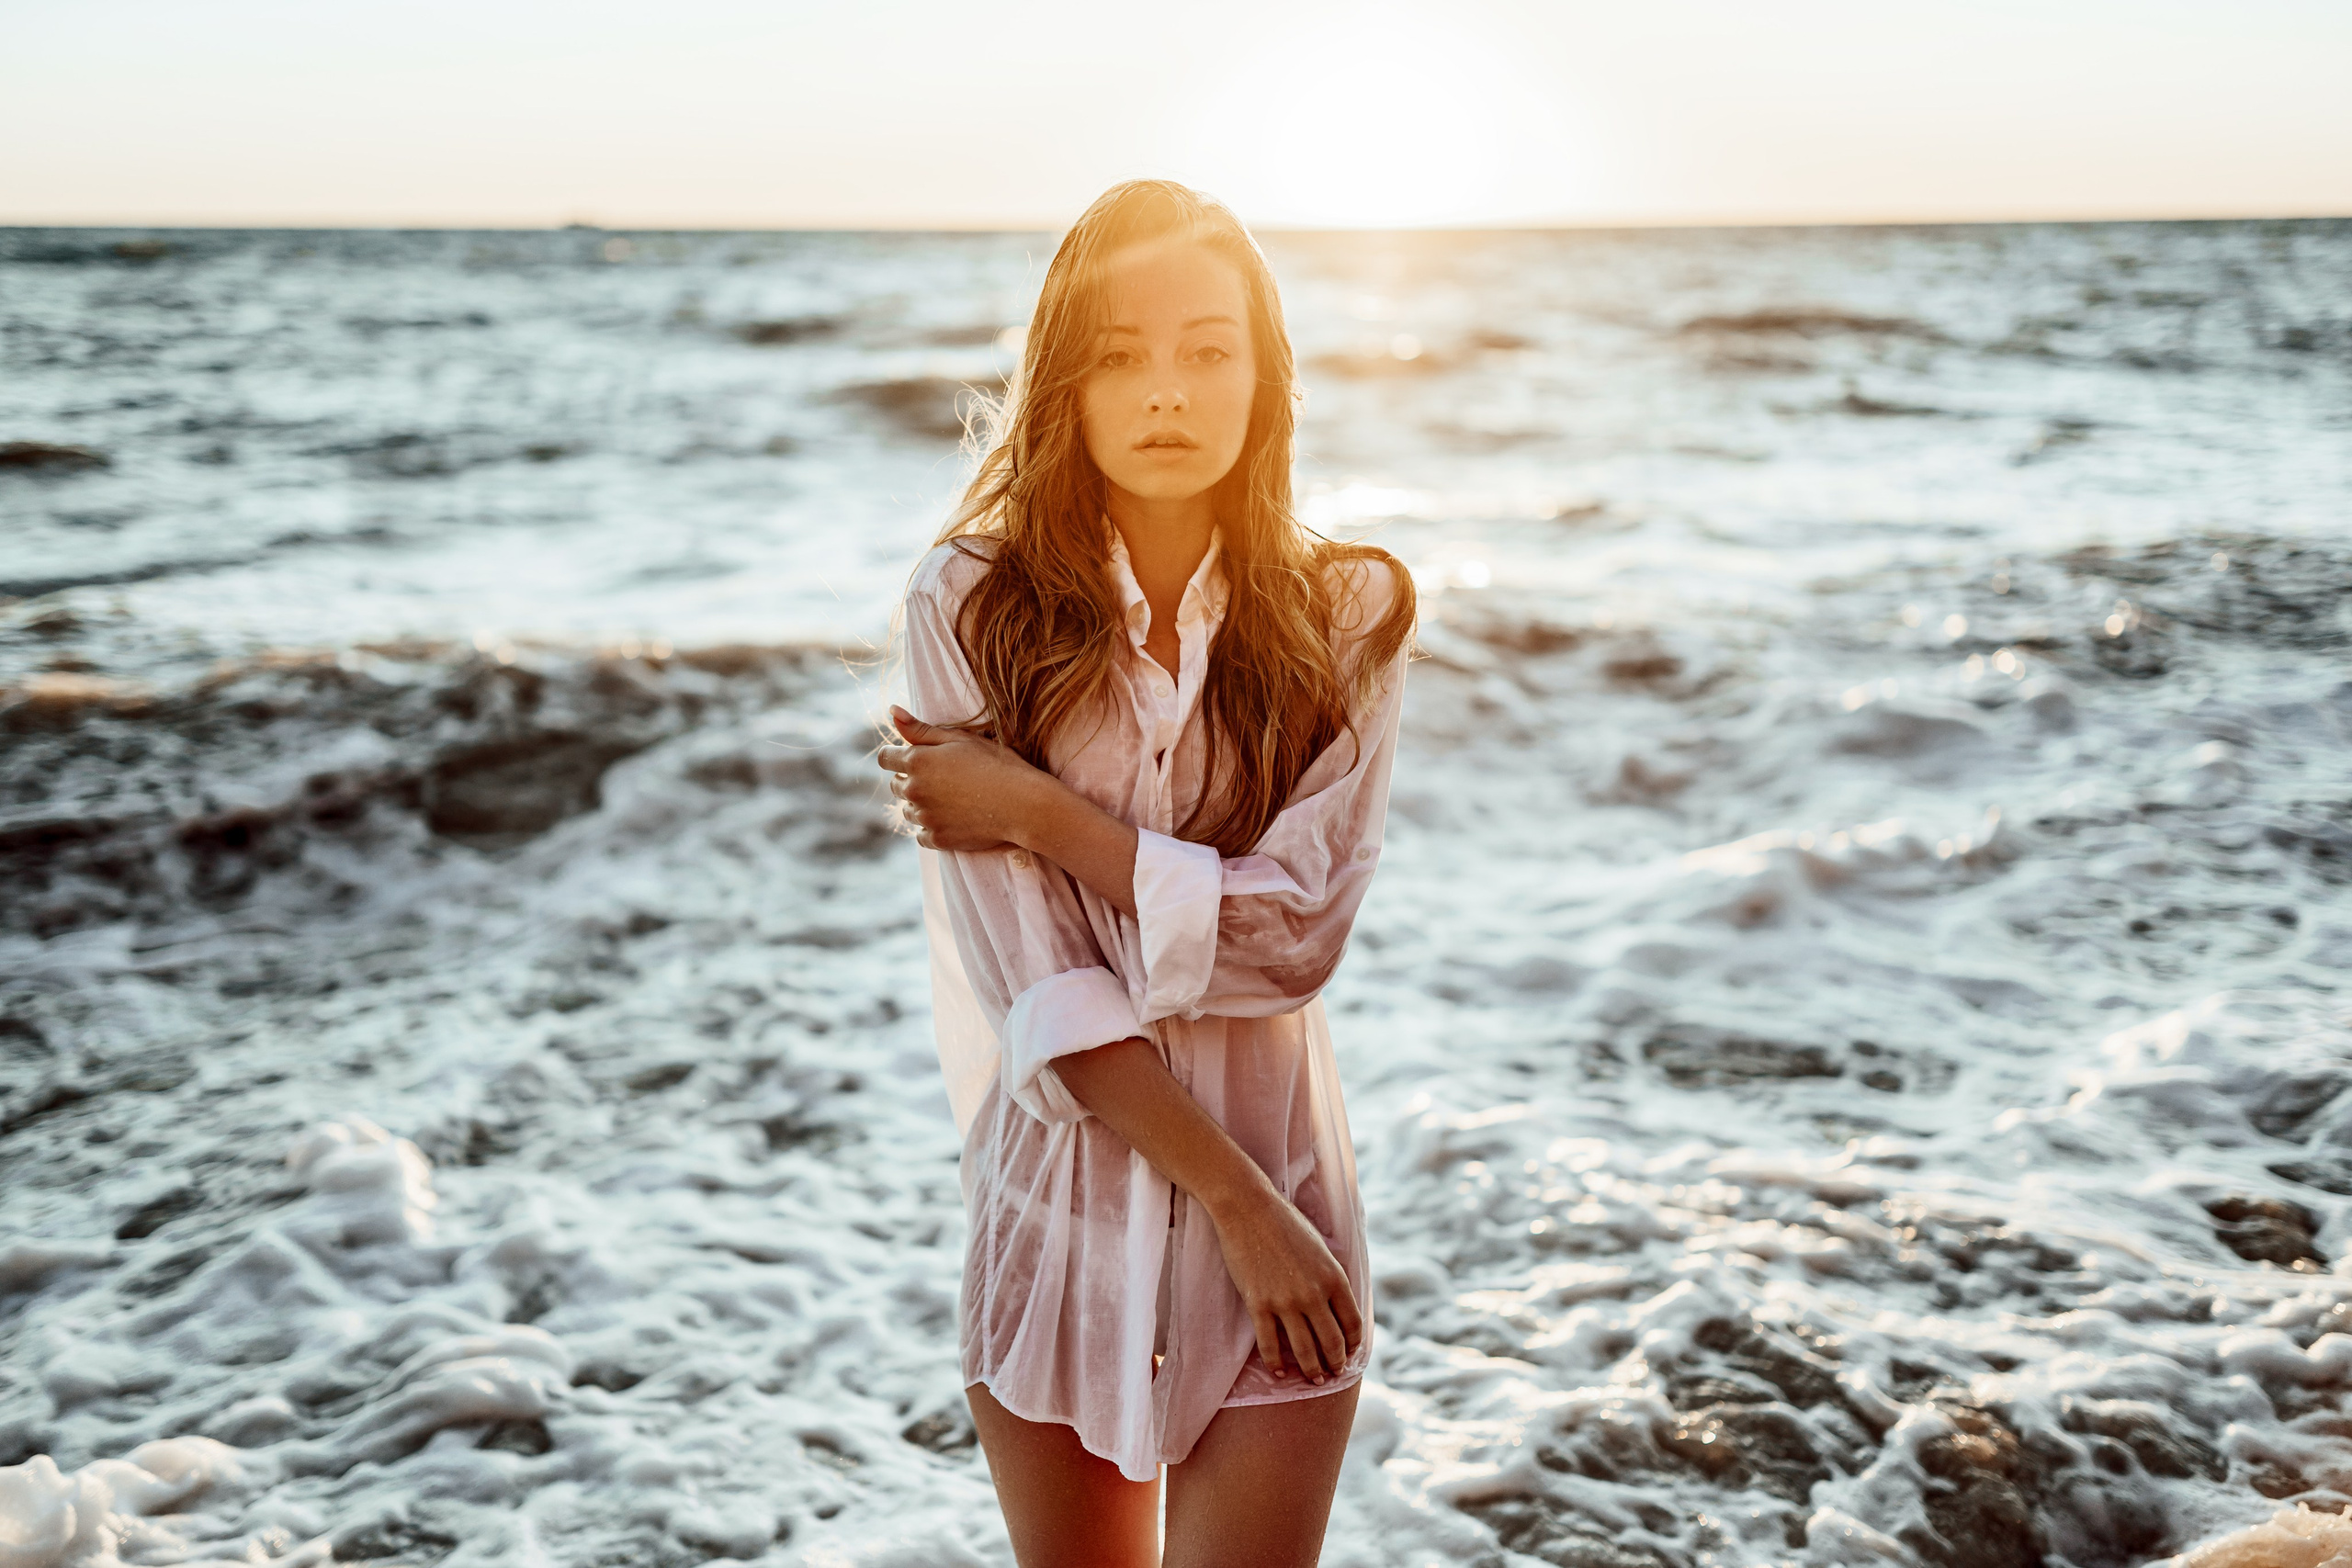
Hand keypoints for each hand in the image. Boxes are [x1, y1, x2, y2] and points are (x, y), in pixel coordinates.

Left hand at [877, 705, 1045, 852]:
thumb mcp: (960, 738)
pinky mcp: (937, 839)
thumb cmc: (996, 764)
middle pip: (896, 786)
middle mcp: (914, 790)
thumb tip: (892, 711)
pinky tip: (955, 819)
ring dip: (922, 805)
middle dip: (912, 780)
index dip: (897, 756)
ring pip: (909, 811)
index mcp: (917, 761)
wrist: (1022, 804)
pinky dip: (933, 828)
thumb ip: (921, 729)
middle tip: (945, 779)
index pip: (885, 758)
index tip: (915, 758)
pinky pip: (922, 835)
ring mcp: (925, 817)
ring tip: (953, 799)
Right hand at [1207, 1187, 1363, 1384]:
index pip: (1353, 1323)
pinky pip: (1269, 1345)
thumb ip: (1331, 1275)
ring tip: (1314, 1379)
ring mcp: (1285, 1302)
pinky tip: (1279, 1371)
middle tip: (1334, 1373)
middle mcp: (1314, 1294)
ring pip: (1304, 1350)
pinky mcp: (1258, 1305)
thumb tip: (1338, 1300)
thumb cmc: (1285, 1222)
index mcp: (1334, 1277)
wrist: (1248, 1209)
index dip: (1354, 1343)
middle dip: (1336, 1363)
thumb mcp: (1321, 1246)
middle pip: (1332, 1343)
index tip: (1351, 1351)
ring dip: (1312, 1370)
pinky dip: (1276, 1363)